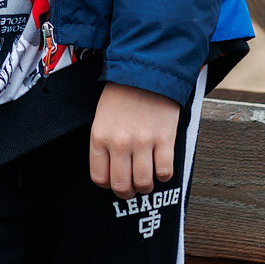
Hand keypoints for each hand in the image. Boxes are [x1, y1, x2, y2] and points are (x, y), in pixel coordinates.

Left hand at [88, 83, 180, 197]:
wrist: (146, 71)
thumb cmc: (122, 93)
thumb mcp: (101, 117)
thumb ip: (104, 144)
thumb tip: (111, 170)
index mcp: (99, 137)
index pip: (99, 178)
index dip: (108, 185)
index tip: (115, 181)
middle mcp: (119, 143)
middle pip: (122, 186)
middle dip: (128, 193)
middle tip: (133, 187)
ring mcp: (143, 142)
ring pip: (144, 184)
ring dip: (146, 186)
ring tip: (147, 177)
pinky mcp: (165, 139)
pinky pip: (165, 172)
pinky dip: (164, 175)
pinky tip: (161, 165)